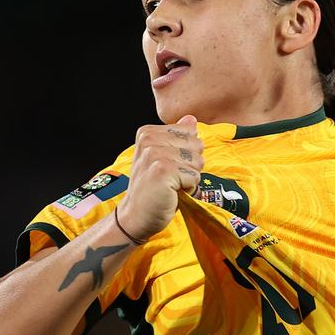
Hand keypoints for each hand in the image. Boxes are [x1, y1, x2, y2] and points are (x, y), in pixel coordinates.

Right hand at [118, 115, 202, 239]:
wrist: (136, 215)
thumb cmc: (154, 187)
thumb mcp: (164, 157)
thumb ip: (177, 136)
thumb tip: (192, 118)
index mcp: (148, 132)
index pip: (191, 132)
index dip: (188, 152)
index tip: (169, 164)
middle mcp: (149, 140)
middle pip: (197, 145)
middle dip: (191, 165)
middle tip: (171, 177)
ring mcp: (155, 155)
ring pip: (198, 161)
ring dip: (190, 178)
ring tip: (171, 185)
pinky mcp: (164, 171)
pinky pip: (195, 176)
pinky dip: (189, 188)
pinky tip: (172, 193)